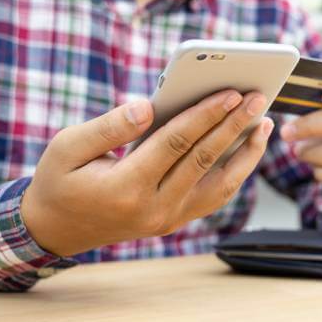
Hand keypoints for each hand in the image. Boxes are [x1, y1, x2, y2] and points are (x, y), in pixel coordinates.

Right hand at [21, 90, 272, 255]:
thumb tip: (149, 106)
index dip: (205, 115)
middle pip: (204, 159)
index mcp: (126, 187)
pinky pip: (215, 197)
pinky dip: (236, 173)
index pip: (175, 143)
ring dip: (246, 153)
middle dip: (233, 125)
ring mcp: (168, 218)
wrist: (57, 228)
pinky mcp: (175, 220)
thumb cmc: (60, 180)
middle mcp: (154, 208)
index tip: (230, 92)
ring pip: (220, 185)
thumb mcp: (68, 147)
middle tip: (258, 97)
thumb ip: (110, 126)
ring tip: (264, 124)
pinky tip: (247, 150)